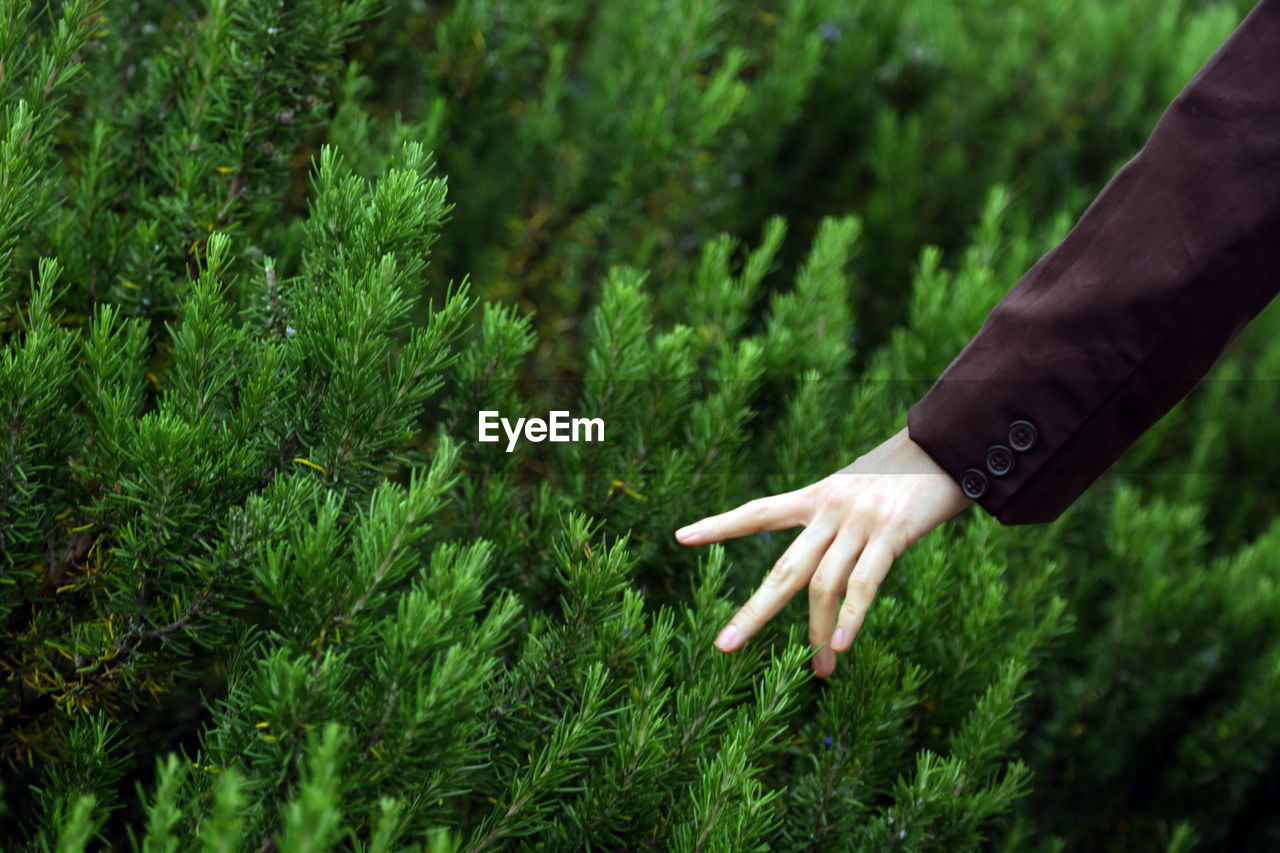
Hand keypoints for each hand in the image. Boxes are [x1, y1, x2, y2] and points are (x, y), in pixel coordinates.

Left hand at [674, 426, 972, 676]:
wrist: (951, 445)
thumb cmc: (905, 476)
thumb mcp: (857, 490)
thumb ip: (833, 523)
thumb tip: (821, 569)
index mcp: (816, 496)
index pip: (757, 511)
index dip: (719, 525)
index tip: (681, 537)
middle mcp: (830, 508)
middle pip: (783, 568)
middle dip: (753, 611)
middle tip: (724, 646)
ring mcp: (859, 521)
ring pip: (823, 585)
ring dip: (817, 633)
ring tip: (819, 671)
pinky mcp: (891, 532)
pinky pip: (865, 582)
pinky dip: (851, 616)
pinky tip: (840, 645)